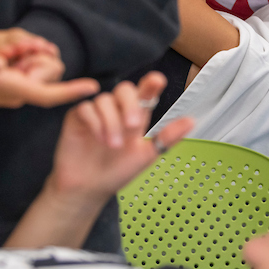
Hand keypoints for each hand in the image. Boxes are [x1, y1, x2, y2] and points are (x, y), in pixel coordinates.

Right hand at [0, 37, 99, 109]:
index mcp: (11, 90)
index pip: (48, 93)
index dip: (71, 91)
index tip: (94, 88)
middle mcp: (16, 85)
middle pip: (42, 58)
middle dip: (27, 45)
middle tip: (5, 47)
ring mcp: (12, 75)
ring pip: (29, 46)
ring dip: (8, 39)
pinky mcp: (6, 65)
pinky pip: (16, 44)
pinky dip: (1, 41)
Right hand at [46, 72, 193, 204]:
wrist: (90, 188)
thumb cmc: (117, 171)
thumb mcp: (146, 156)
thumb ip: (167, 138)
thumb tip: (191, 121)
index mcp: (136, 115)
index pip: (145, 94)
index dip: (151, 84)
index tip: (157, 81)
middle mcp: (117, 110)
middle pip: (125, 90)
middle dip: (130, 105)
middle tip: (132, 126)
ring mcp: (97, 112)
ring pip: (105, 100)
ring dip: (111, 121)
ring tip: (114, 144)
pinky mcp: (78, 117)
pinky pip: (86, 108)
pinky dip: (94, 122)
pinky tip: (98, 138)